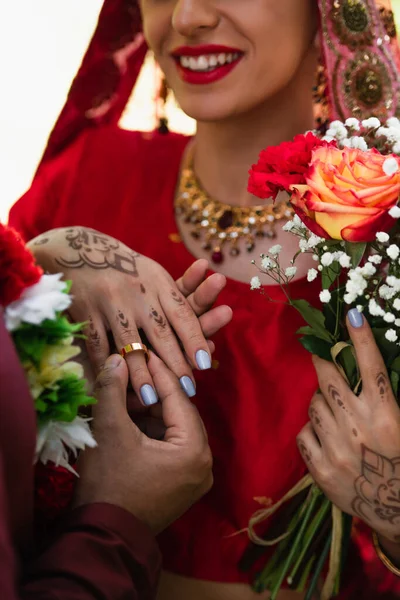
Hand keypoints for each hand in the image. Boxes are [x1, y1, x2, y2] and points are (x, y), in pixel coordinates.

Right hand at [29, 227, 231, 404]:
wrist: (80, 250)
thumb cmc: (128, 267)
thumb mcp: (154, 275)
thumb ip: (175, 301)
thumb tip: (204, 336)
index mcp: (158, 282)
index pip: (183, 313)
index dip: (195, 338)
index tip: (206, 364)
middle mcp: (137, 291)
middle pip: (160, 331)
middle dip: (175, 362)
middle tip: (188, 388)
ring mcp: (110, 301)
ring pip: (128, 342)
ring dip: (140, 372)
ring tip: (151, 398)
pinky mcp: (86, 311)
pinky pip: (98, 343)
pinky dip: (107, 367)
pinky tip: (114, 386)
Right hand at [74, 353, 212, 533]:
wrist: (102, 538)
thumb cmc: (109, 485)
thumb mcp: (109, 431)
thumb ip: (113, 390)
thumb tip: (119, 358)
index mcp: (194, 450)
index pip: (178, 398)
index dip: (158, 372)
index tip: (142, 352)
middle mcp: (204, 464)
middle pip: (178, 414)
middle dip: (153, 393)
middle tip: (131, 372)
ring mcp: (195, 478)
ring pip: (173, 430)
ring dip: (150, 413)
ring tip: (125, 396)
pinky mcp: (182, 487)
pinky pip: (170, 448)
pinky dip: (152, 433)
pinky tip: (130, 419)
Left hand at [297, 310, 399, 543]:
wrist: (396, 511)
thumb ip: (382, 397)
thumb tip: (365, 366)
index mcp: (387, 415)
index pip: (371, 367)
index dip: (360, 338)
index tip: (351, 313)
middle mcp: (359, 428)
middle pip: (329, 378)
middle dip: (322, 360)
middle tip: (320, 353)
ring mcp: (337, 449)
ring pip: (314, 404)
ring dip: (321, 403)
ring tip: (334, 415)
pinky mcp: (320, 468)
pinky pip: (303, 432)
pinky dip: (312, 431)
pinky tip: (326, 439)